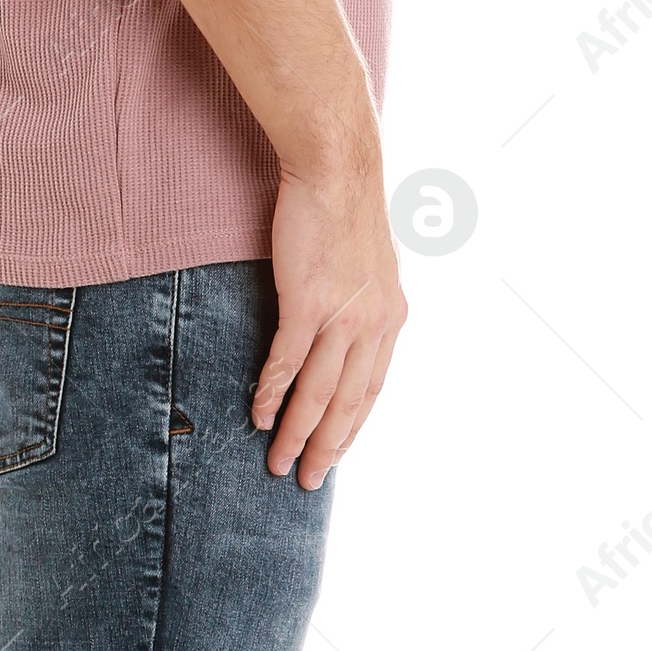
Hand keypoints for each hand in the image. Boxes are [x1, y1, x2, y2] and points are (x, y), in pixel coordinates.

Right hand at [253, 159, 407, 486]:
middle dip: (326, 446)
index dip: (352, 428)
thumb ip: (363, 305)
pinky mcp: (307, 302)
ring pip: (318, 391)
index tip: (334, 455)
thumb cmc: (346, 212)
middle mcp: (373, 324)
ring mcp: (342, 315)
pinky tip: (260, 413)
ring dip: (296, 431)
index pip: (372, 390)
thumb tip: (345, 330)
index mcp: (391, 318)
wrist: (337, 170)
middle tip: (306, 480)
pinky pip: (287, 360)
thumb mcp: (371, 268)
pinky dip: (273, 391)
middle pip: (347, 402)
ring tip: (277, 459)